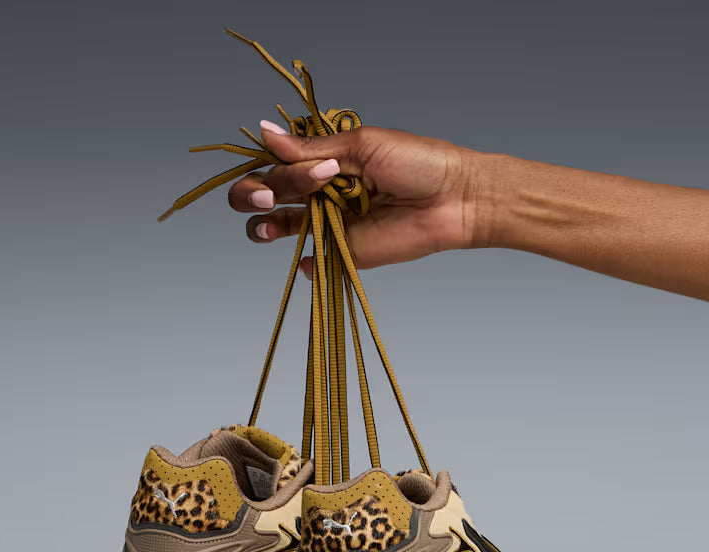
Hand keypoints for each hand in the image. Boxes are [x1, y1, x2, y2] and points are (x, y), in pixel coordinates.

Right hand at [228, 121, 480, 275]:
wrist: (453, 198)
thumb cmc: (416, 163)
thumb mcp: (360, 147)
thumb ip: (310, 150)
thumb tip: (263, 133)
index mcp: (320, 160)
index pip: (273, 163)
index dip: (273, 167)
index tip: (312, 169)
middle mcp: (317, 191)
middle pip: (263, 194)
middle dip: (255, 193)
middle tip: (273, 197)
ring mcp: (327, 224)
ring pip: (273, 226)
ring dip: (262, 223)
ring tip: (273, 221)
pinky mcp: (342, 252)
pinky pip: (310, 261)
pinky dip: (304, 262)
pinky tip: (312, 257)